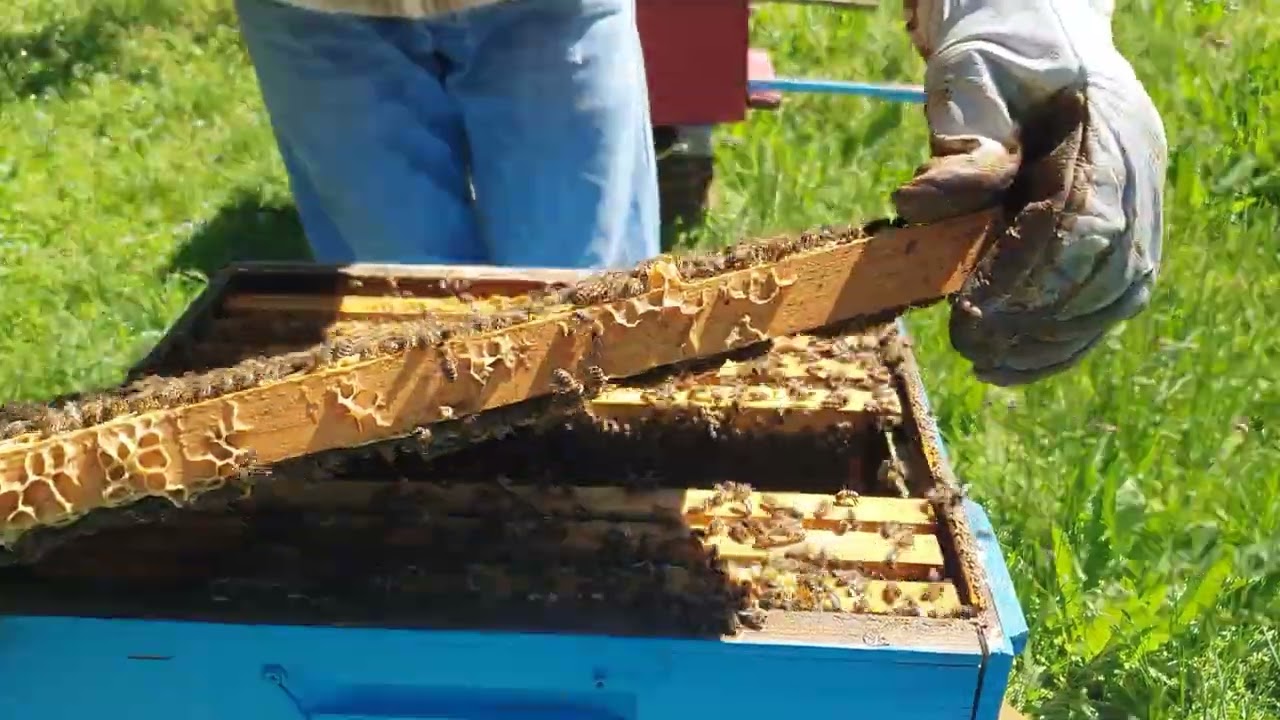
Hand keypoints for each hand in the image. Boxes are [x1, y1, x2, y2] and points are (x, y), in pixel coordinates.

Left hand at [892, 0, 1167, 385]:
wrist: (1042, 54)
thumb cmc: (1001, 68)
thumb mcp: (973, 85)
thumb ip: (959, 145)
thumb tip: (915, 207)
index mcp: (1104, 131)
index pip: (1079, 219)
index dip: (1029, 272)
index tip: (972, 309)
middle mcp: (1138, 175)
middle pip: (1106, 269)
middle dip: (1036, 317)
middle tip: (969, 344)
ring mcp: (1141, 208)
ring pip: (1116, 297)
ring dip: (1052, 342)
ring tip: (986, 363)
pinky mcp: (1128, 237)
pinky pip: (1110, 303)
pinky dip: (1064, 342)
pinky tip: (1011, 365)